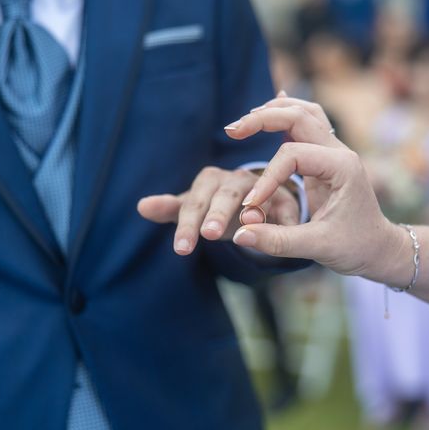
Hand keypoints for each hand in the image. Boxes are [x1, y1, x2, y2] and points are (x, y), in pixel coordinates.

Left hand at [137, 167, 299, 255]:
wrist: (252, 201)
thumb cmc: (215, 207)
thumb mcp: (193, 209)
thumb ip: (169, 209)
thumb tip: (141, 206)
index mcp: (210, 180)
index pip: (195, 202)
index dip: (188, 224)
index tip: (181, 249)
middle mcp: (236, 179)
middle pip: (225, 194)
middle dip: (218, 213)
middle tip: (209, 235)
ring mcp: (262, 187)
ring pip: (258, 195)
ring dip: (254, 209)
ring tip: (249, 227)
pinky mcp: (284, 199)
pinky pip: (287, 207)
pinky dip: (287, 220)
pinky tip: (286, 235)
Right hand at [224, 94, 404, 277]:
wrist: (379, 248)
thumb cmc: (355, 247)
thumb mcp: (317, 247)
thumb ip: (277, 241)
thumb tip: (240, 236)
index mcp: (342, 167)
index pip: (292, 155)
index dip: (267, 177)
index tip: (251, 205)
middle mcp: (340, 152)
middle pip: (298, 116)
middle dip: (262, 120)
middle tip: (232, 131)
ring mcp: (334, 151)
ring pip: (304, 112)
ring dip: (274, 112)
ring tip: (245, 122)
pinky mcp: (326, 158)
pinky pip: (308, 124)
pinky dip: (286, 115)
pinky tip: (268, 109)